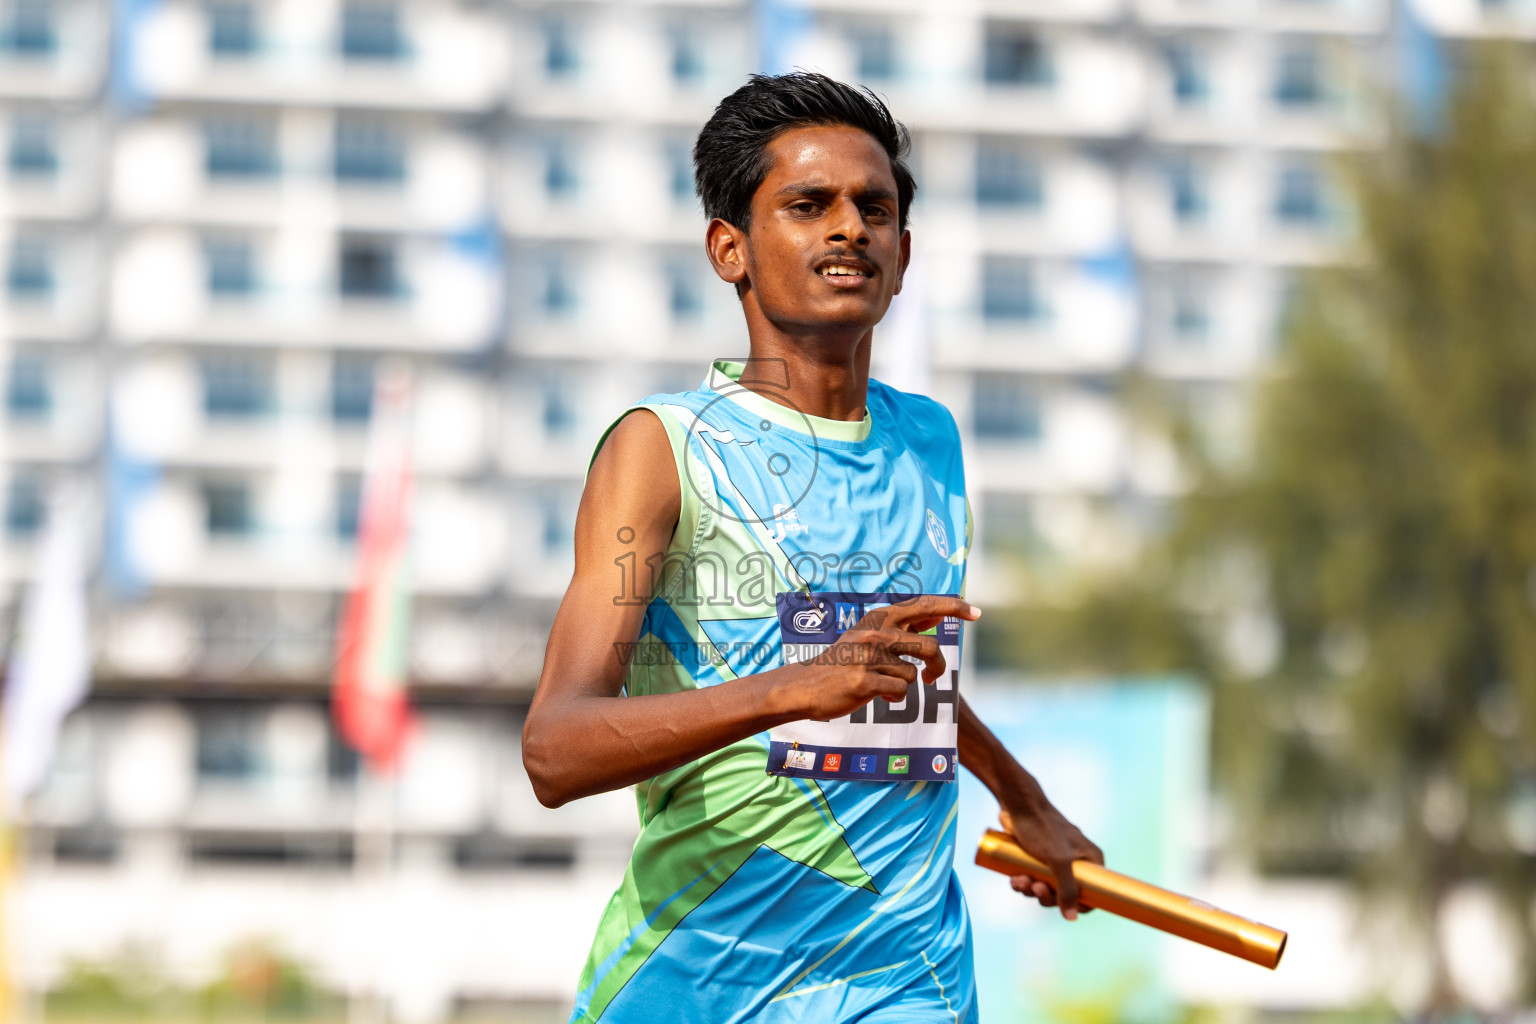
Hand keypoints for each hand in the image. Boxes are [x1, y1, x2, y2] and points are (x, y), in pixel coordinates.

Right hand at [791, 595, 979, 721]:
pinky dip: (893, 697)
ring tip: (886, 686)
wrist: (806, 685)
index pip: (924, 605)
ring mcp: (869, 656)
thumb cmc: (843, 661)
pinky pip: (899, 692)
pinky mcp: (864, 681)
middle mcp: (876, 632)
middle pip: (930, 647)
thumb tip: (936, 616)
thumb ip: (901, 627)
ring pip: (913, 675)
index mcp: (880, 617)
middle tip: (932, 676)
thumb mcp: (870, 635)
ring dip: (904, 685)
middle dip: (938, 666)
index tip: (976, 612)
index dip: (953, 607)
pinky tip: (876, 694)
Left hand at [999, 808, 1103, 920]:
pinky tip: (1014, 879)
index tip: (1060, 907)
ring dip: (1030, 889)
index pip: (1093, 894)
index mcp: (1091, 860)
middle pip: (1065, 894)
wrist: (1017, 804)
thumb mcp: (1059, 860)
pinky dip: (1023, 882)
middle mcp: (1076, 861)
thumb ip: (1067, 889)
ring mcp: (1056, 860)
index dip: (1077, 906)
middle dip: (1046, 895)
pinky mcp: (1037, 858)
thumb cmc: (1041, 827)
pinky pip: (1032, 879)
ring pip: (1045, 887)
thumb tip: (1071, 918)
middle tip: (1034, 887)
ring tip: (1019, 880)